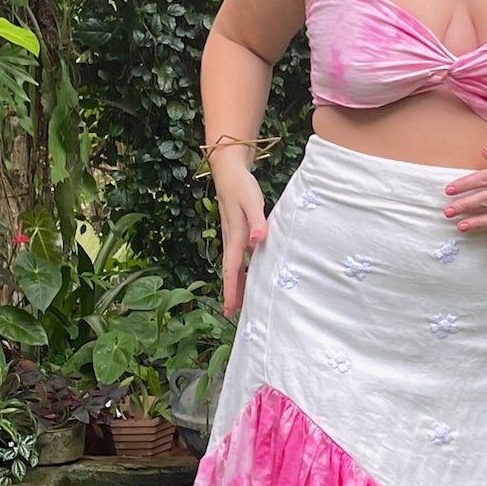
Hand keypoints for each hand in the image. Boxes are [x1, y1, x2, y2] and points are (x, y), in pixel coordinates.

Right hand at [214, 163, 267, 314]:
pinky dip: (243, 268)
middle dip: (233, 292)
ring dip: (238, 282)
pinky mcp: (238, 231)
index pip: (231, 269)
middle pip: (232, 272)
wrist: (229, 171)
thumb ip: (256, 222)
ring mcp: (234, 236)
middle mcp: (232, 239)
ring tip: (242, 301)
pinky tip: (251, 273)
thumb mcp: (251, 202)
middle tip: (234, 314)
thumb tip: (257, 240)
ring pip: (235, 265)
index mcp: (234, 237)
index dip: (231, 289)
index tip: (230, 309)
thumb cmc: (241, 186)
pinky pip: (240, 256)